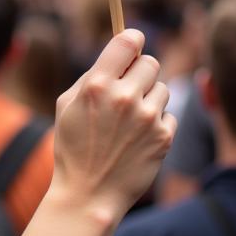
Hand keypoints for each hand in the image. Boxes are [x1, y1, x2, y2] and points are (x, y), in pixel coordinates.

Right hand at [52, 29, 175, 219]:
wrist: (89, 195)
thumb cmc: (73, 148)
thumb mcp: (66, 105)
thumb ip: (92, 76)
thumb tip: (119, 53)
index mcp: (97, 85)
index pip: (128, 41)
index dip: (132, 40)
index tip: (132, 46)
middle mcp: (124, 97)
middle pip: (150, 62)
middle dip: (140, 72)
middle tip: (128, 90)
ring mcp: (147, 118)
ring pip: (162, 88)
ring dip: (149, 99)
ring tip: (131, 121)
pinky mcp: (164, 137)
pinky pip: (168, 115)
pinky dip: (157, 123)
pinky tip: (138, 139)